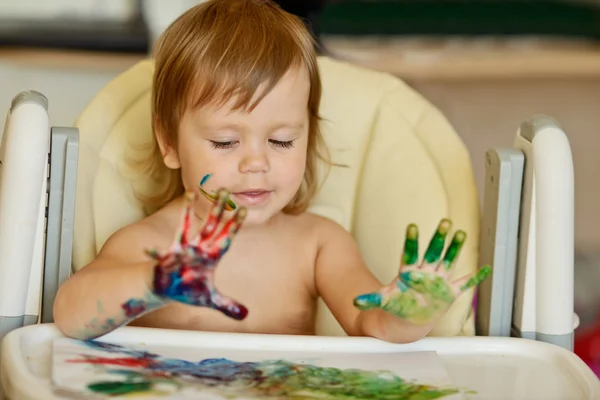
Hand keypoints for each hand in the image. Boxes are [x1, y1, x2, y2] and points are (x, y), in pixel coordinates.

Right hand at [145, 190, 248, 319]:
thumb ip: (227, 305)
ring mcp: (181, 251)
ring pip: (186, 226)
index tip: (244, 209)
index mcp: (210, 258)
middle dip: (218, 209)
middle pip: (210, 226)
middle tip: (225, 190)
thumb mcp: (209, 299)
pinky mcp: (165, 259)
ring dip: (188, 210)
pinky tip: (149, 250)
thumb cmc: (187, 289)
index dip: (235, 225)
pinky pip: (160, 256)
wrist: (165, 289)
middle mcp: (197, 250)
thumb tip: (245, 315)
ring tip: (190, 193)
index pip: (226, 239)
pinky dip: (155, 255)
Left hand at [353, 219, 490, 324]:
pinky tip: (485, 269)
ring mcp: (438, 282)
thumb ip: (370, 301)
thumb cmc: (393, 308)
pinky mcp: (449, 294)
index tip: (412, 227)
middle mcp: (425, 273)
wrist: (405, 322)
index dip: (412, 241)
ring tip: (461, 233)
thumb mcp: (381, 303)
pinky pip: (464, 285)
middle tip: (444, 221)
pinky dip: (475, 279)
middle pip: (433, 252)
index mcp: (408, 272)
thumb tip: (355, 301)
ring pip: (448, 262)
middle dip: (439, 238)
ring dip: (455, 249)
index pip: (410, 253)